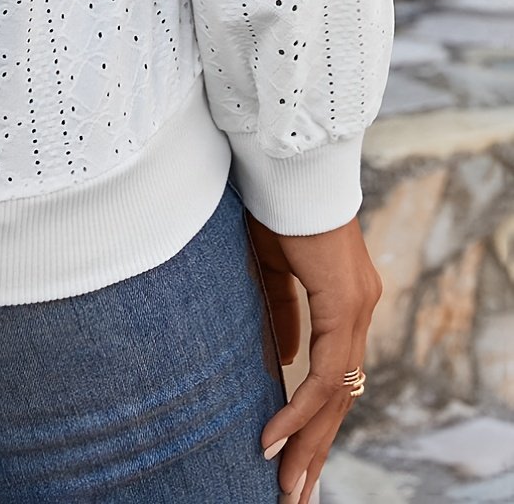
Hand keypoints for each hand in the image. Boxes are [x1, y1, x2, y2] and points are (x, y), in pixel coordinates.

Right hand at [248, 210, 382, 502]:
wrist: (288, 161)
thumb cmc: (274, 202)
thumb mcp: (271, 265)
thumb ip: (281, 311)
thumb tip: (285, 359)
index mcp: (345, 299)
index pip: (335, 374)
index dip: (313, 417)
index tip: (291, 454)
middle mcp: (360, 308)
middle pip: (341, 396)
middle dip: (315, 448)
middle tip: (295, 493)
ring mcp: (357, 308)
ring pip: (337, 393)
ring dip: (308, 442)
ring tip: (287, 483)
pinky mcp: (344, 304)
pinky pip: (324, 372)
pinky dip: (299, 408)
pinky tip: (276, 436)